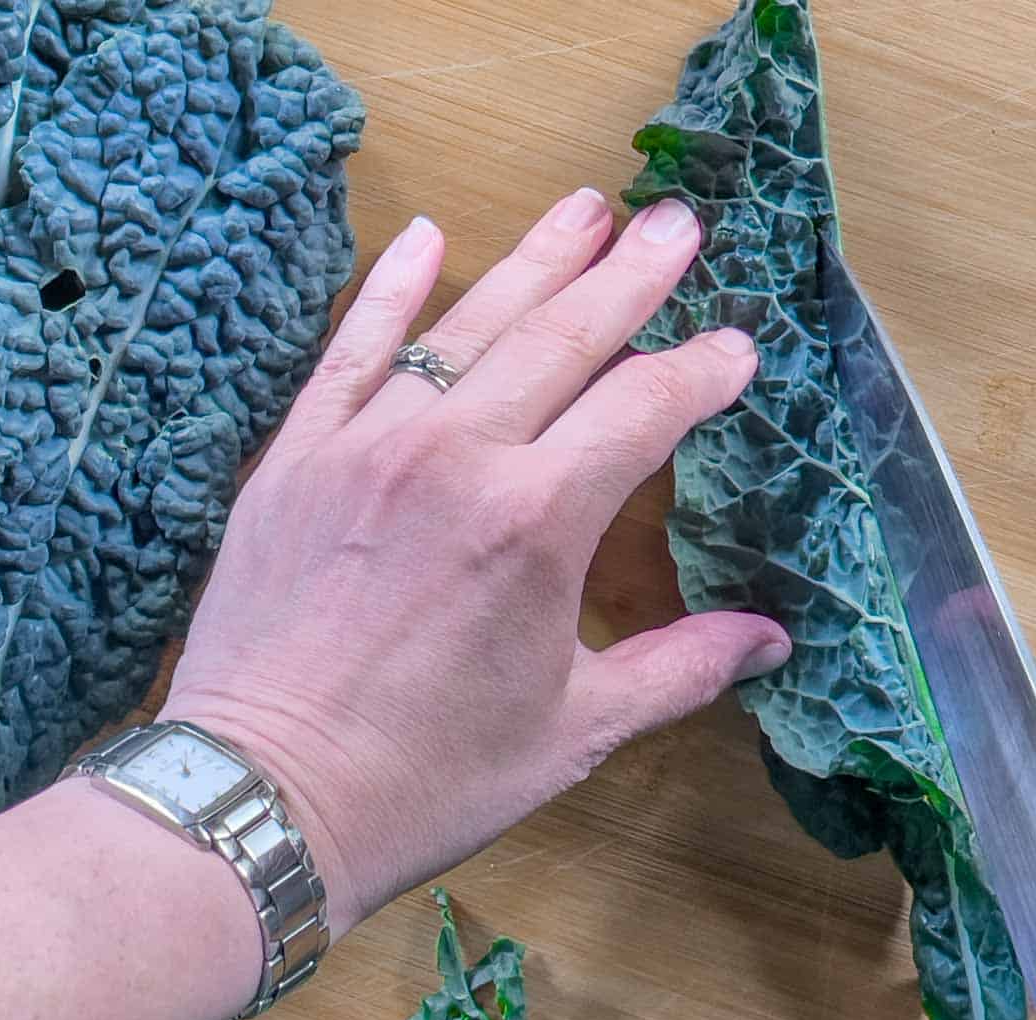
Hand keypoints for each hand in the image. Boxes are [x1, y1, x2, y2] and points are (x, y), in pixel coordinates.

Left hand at [162, 191, 789, 934]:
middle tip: (678, 223)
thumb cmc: (427, 779)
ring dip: (534, 260)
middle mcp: (456, 459)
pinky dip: (388, 292)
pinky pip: (350, 351)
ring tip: (587, 206)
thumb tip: (772, 640)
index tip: (738, 347)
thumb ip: (677, 669)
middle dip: (630, 277)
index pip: (642, 411)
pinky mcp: (296, 459)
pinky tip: (424, 237)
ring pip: (465, 327)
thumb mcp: (571, 733)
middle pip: (563, 339)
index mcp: (536, 524)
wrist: (263, 796)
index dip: (700, 374)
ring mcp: (366, 447)